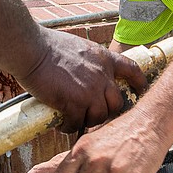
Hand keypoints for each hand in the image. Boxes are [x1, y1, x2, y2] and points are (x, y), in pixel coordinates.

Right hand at [19, 28, 146, 132]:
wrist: (32, 49)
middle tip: (92, 113)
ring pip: (99, 116)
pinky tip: (62, 124)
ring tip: (75, 120)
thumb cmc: (48, 46)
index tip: (140, 89)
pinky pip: (77, 123)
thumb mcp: (80, 47)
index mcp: (104, 59)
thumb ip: (89, 62)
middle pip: (117, 103)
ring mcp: (90, 91)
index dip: (139, 82)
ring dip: (88, 121)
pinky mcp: (74, 103)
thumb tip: (86, 73)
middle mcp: (102, 76)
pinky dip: (69, 126)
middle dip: (107, 110)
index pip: (132, 69)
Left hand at [26, 110, 172, 172]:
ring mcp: (113, 172)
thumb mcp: (92, 139)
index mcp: (82, 150)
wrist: (151, 123)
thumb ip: (70, 158)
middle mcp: (95, 161)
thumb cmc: (123, 130)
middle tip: (105, 170)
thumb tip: (38, 172)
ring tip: (120, 167)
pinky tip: (131, 170)